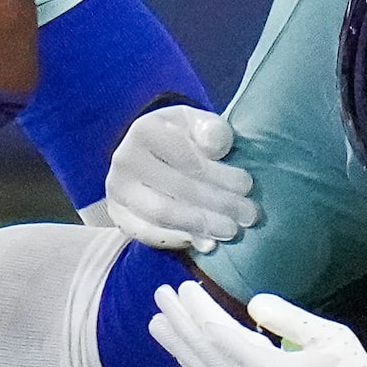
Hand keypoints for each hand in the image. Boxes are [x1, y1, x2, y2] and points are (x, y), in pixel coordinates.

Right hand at [106, 105, 258, 253]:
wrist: (145, 155)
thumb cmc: (179, 137)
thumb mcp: (196, 123)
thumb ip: (210, 128)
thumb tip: (216, 144)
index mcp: (145, 130)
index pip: (187, 158)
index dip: (220, 174)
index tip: (247, 186)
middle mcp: (125, 160)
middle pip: (177, 187)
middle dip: (218, 203)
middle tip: (248, 215)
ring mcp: (118, 191)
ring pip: (162, 213)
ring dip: (201, 225)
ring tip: (231, 230)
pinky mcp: (119, 216)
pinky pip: (148, 234)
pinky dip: (178, 239)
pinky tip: (205, 242)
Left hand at [147, 284, 366, 366]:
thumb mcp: (328, 339)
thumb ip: (287, 319)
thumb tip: (253, 304)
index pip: (218, 333)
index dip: (198, 309)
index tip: (183, 287)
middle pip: (202, 352)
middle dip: (180, 323)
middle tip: (159, 296)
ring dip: (179, 347)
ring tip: (159, 325)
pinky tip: (187, 363)